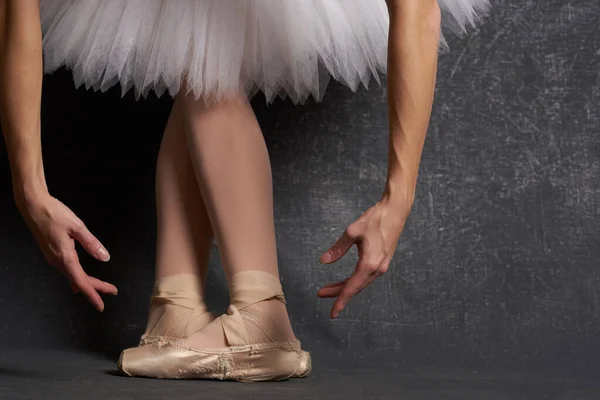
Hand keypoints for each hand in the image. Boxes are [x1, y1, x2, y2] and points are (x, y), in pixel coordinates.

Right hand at [15, 192, 116, 310]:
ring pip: (72, 275)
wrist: (33, 206)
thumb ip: (91, 243)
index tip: (101, 306)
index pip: (81, 281)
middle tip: (112, 291)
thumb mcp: (77, 226)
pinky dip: (77, 277)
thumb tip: (105, 258)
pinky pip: (67, 270)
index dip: (92, 294)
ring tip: (102, 288)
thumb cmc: (54, 214)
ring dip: (87, 282)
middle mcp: (57, 261)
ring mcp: (53, 258)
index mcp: (65, 256)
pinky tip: (78, 282)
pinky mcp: (52, 253)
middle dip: (95, 288)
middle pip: (78, 280)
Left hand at [318, 196, 410, 318]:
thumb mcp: (352, 232)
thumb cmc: (375, 219)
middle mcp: (377, 269)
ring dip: (345, 287)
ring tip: (328, 288)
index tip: (332, 314)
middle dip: (337, 292)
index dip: (340, 301)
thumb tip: (324, 261)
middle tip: (320, 294)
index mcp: (369, 264)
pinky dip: (354, 281)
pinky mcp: (382, 262)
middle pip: (355, 287)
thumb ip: (338, 248)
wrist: (395, 212)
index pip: (351, 288)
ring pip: (360, 283)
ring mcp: (381, 266)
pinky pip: (365, 277)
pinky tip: (345, 280)